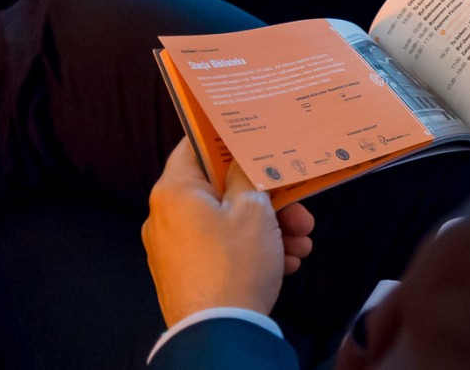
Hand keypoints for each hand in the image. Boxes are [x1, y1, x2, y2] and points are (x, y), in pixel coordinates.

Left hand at [141, 139, 314, 326]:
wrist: (220, 333)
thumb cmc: (236, 261)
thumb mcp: (253, 210)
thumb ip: (249, 176)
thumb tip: (242, 162)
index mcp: (175, 192)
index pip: (195, 146)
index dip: (227, 139)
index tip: (256, 137)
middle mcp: (167, 217)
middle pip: (221, 191)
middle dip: (267, 199)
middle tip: (300, 210)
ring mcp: (175, 249)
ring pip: (227, 223)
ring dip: (269, 228)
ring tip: (302, 244)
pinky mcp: (187, 274)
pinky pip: (222, 249)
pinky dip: (253, 250)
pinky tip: (287, 262)